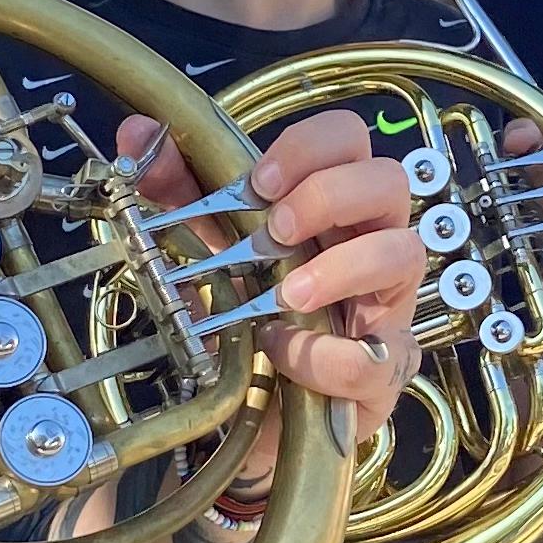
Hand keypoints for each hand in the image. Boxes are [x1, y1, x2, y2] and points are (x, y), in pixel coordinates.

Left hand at [117, 110, 421, 453]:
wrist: (246, 408)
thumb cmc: (243, 315)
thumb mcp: (205, 248)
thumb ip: (176, 191)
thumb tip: (137, 134)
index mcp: (331, 204)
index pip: (349, 140)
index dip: (311, 146)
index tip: (259, 181)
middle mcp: (369, 243)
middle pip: (390, 180)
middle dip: (330, 196)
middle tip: (273, 230)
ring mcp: (385, 306)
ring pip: (406, 254)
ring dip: (342, 266)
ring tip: (287, 292)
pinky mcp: (382, 371)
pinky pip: (375, 356)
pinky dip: (322, 354)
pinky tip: (280, 351)